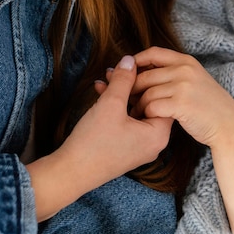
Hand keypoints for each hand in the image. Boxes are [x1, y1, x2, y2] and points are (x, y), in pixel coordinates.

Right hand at [27, 55, 172, 220]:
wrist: (70, 173)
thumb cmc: (93, 142)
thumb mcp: (110, 104)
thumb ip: (124, 80)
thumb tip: (131, 60)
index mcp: (158, 134)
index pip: (163, 98)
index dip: (148, 79)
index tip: (133, 67)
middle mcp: (154, 143)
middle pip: (149, 103)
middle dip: (130, 85)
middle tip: (116, 71)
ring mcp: (140, 147)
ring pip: (135, 111)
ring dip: (120, 94)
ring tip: (105, 79)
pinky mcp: (126, 149)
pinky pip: (127, 122)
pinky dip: (116, 108)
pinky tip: (101, 93)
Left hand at [132, 46, 233, 147]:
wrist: (229, 124)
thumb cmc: (209, 105)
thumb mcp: (195, 79)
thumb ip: (174, 72)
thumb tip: (140, 69)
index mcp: (186, 61)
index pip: (153, 53)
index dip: (136, 62)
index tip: (125, 73)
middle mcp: (184, 69)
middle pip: (145, 74)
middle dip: (129, 87)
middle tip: (122, 98)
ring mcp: (183, 86)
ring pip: (146, 92)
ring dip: (136, 105)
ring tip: (134, 112)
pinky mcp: (181, 104)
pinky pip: (152, 107)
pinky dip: (145, 114)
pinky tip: (145, 120)